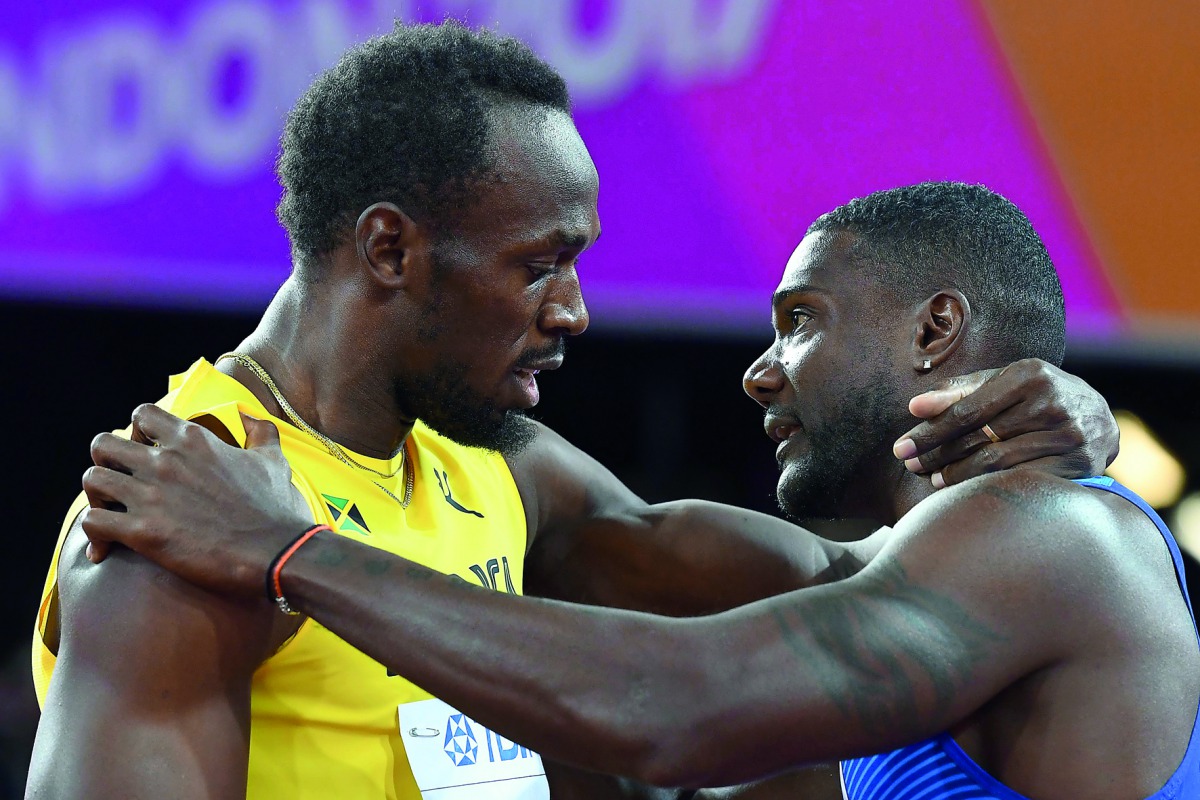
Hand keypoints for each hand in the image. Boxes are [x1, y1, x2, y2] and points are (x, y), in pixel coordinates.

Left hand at [81, 404, 312, 597]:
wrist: (278, 552)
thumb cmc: (277, 508)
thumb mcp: (273, 460)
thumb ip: (260, 431)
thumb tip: (248, 415)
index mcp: (194, 439)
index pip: (141, 414)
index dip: (136, 432)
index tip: (145, 451)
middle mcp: (166, 461)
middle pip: (103, 444)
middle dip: (106, 462)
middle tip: (121, 483)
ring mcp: (152, 496)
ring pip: (92, 479)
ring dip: (97, 497)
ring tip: (111, 514)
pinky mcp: (144, 533)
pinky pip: (93, 522)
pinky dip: (94, 535)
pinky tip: (107, 549)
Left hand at [892, 359, 1117, 488]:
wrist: (1099, 418)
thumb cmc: (1036, 396)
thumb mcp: (1002, 383)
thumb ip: (959, 391)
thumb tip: (915, 406)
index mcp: (1029, 374)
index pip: (966, 410)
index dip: (930, 430)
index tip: (901, 447)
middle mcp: (1051, 401)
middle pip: (978, 436)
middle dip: (936, 453)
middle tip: (908, 464)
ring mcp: (1067, 434)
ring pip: (996, 461)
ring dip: (957, 474)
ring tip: (932, 478)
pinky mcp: (1077, 464)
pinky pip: (1019, 479)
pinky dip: (986, 486)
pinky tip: (963, 491)